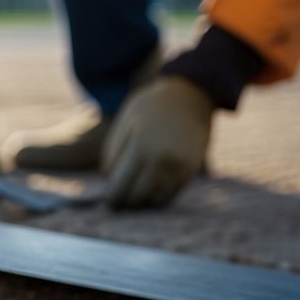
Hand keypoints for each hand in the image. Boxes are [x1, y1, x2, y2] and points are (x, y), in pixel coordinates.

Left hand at [103, 75, 214, 208]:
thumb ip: (112, 155)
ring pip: (154, 201)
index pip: (121, 188)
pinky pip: (170, 196)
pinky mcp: (191, 171)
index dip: (112, 199)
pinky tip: (149, 190)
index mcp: (141, 148)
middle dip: (125, 202)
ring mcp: (179, 168)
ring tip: (134, 193)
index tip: (108, 202)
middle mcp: (163, 161)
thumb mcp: (123, 124)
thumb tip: (109, 182)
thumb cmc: (149, 109)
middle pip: (137, 199)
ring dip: (142, 202)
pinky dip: (157, 198)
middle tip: (118, 200)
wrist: (190, 96)